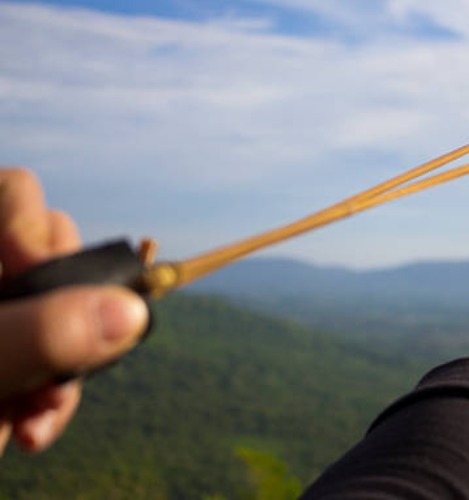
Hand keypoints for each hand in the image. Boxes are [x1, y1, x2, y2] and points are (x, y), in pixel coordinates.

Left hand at [0, 168, 147, 453]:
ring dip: (63, 371)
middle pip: (54, 256)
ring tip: (33, 420)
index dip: (34, 233)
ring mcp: (3, 314)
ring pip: (67, 317)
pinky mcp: (13, 357)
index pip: (14, 195)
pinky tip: (29, 431)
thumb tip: (130, 313)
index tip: (32, 285)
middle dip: (66, 317)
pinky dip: (51, 398)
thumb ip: (33, 335)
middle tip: (50, 365)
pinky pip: (58, 361)